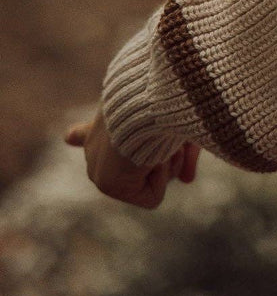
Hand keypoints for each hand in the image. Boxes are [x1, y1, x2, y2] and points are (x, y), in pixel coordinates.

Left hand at [65, 104, 200, 207]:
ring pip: (151, 180)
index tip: (69, 136)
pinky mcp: (109, 184)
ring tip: (158, 137)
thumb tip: (187, 180)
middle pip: (135, 163)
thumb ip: (186, 147)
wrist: (146, 101)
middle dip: (165, 157)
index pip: (90, 127)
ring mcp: (101, 166)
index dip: (81, 133)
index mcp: (109, 116)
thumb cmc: (164, 99)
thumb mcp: (182, 120)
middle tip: (163, 133)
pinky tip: (152, 154)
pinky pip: (151, 196)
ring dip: (167, 160)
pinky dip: (162, 177)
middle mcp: (99, 142)